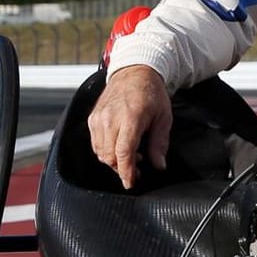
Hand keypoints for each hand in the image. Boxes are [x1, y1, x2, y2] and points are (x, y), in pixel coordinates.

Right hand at [88, 65, 171, 189]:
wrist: (134, 72)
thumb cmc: (152, 94)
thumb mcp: (164, 118)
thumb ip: (159, 143)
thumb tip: (159, 165)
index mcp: (130, 118)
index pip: (123, 152)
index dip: (126, 172)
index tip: (131, 183)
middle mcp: (110, 119)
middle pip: (109, 156)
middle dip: (122, 169)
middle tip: (138, 170)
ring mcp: (98, 118)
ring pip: (100, 152)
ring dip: (114, 160)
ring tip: (132, 156)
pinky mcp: (92, 118)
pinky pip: (95, 143)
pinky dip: (106, 151)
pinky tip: (120, 147)